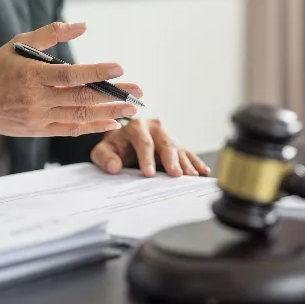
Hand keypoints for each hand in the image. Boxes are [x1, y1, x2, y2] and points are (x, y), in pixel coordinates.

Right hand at [0, 22, 141, 146]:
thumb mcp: (17, 44)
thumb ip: (51, 34)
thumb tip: (83, 26)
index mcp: (32, 75)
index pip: (70, 75)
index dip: (96, 73)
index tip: (119, 68)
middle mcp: (37, 99)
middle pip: (82, 98)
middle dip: (113, 95)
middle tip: (138, 91)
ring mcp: (39, 118)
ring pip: (80, 116)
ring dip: (109, 113)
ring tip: (132, 109)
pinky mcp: (40, 130)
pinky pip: (71, 130)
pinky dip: (93, 127)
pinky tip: (112, 123)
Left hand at [90, 119, 209, 176]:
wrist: (123, 141)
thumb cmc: (114, 147)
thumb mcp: (103, 151)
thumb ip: (105, 157)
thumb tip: (114, 167)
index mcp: (136, 126)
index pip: (143, 142)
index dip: (146, 158)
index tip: (148, 173)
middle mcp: (155, 128)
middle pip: (166, 144)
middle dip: (171, 160)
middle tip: (175, 174)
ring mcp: (168, 136)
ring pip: (179, 149)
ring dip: (186, 163)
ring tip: (191, 177)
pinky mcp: (177, 144)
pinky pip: (188, 153)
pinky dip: (195, 163)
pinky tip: (202, 172)